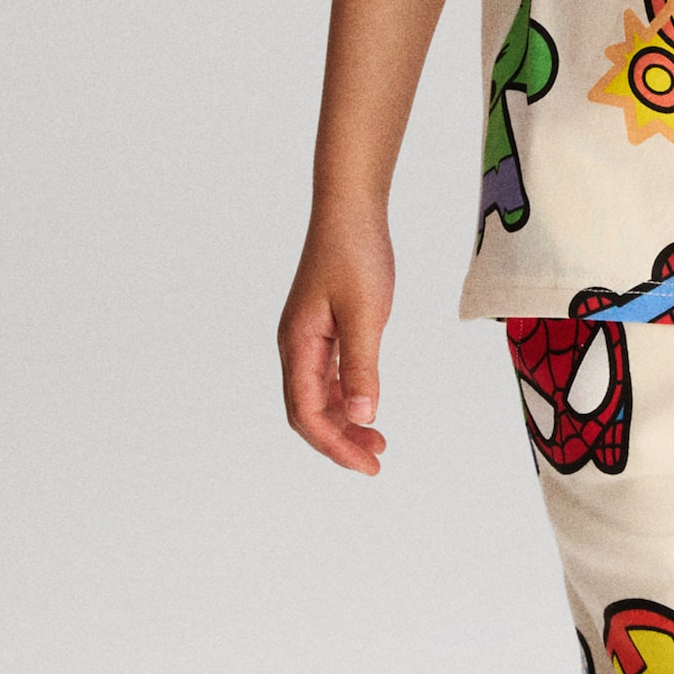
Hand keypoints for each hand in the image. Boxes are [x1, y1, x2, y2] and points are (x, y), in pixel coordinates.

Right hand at [278, 204, 394, 474]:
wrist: (350, 209)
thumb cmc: (355, 253)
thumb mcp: (366, 314)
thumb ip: (363, 367)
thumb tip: (362, 416)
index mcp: (297, 345)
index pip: (306, 412)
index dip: (335, 445)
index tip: (369, 464)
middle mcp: (295, 346)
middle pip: (306, 411)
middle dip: (338, 441)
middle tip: (376, 461)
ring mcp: (308, 338)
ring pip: (317, 396)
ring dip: (344, 422)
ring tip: (378, 441)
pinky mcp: (323, 328)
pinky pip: (327, 376)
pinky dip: (346, 398)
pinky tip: (367, 407)